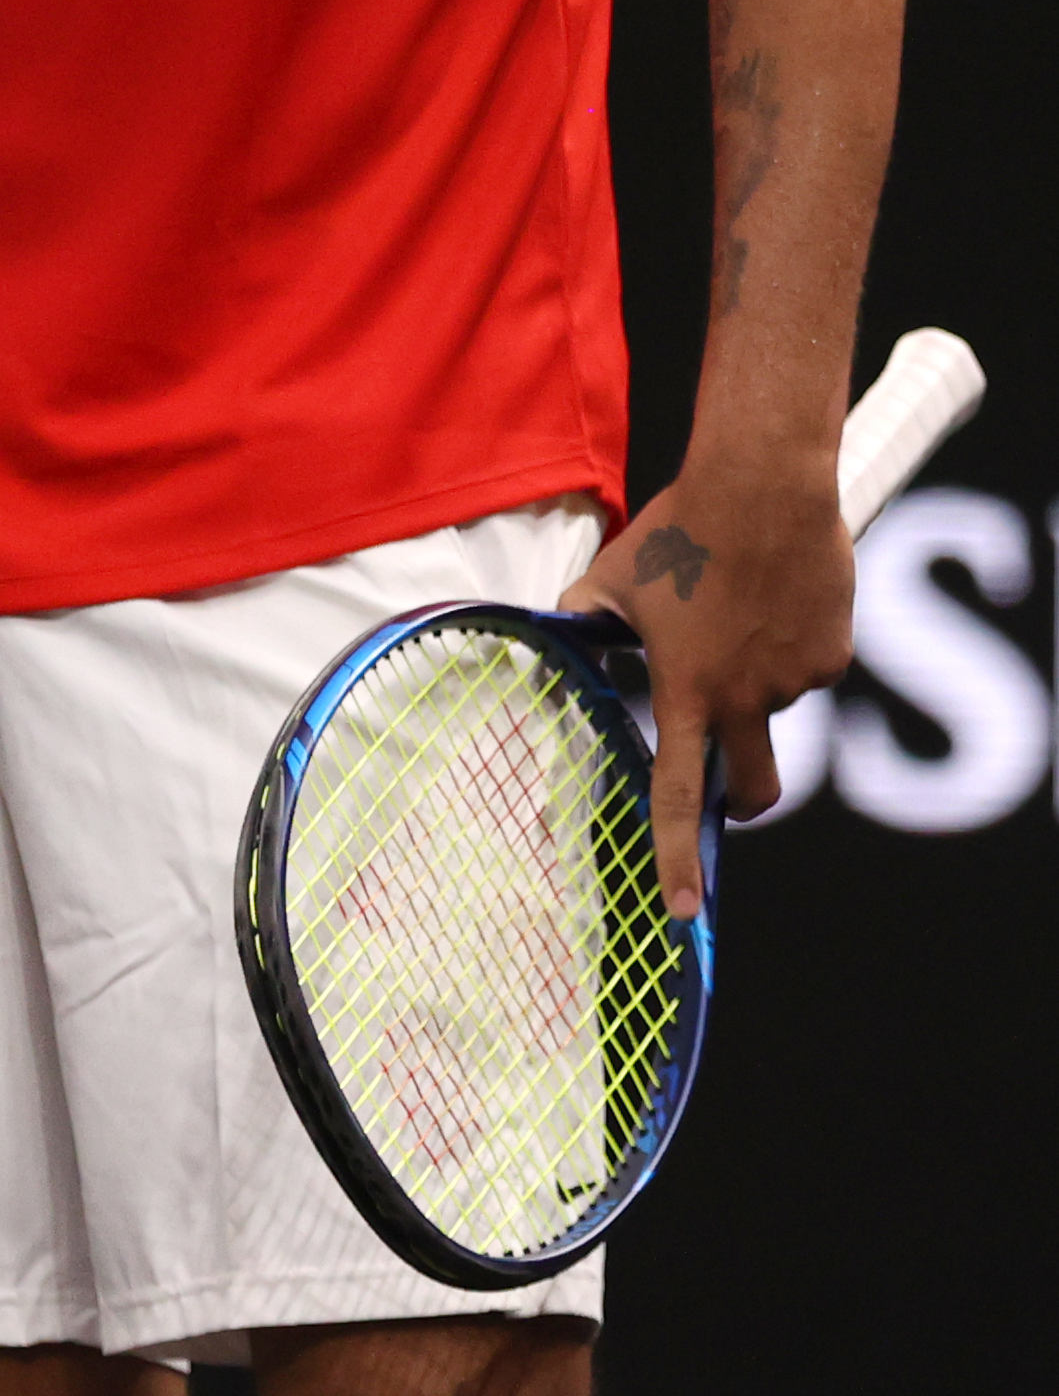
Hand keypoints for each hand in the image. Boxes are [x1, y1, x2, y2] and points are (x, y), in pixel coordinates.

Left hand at [559, 460, 853, 916]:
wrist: (763, 485)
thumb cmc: (681, 529)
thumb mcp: (615, 576)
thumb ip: (586, 615)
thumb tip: (561, 630)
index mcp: (687, 692)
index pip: (679, 795)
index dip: (679, 858)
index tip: (684, 910)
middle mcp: (746, 699)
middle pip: (756, 788)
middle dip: (746, 799)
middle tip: (733, 779)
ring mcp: (797, 680)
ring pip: (776, 704)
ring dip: (758, 677)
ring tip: (737, 604)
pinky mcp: (834, 653)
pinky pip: (810, 664)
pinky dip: (793, 642)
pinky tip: (774, 592)